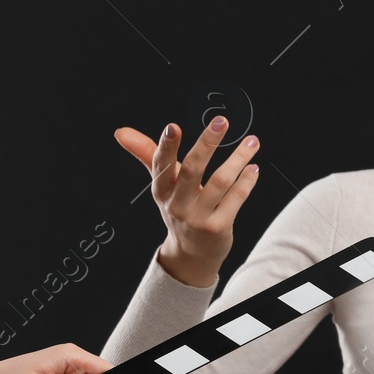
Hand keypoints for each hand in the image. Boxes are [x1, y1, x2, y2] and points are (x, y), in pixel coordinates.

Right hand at [115, 115, 260, 286]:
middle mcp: (177, 205)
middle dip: (207, 143)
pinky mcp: (218, 227)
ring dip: (238, 159)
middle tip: (222, 120)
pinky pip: (235, 199)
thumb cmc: (179, 208)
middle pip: (192, 169)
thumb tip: (120, 132)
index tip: (172, 126)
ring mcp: (198, 218)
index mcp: (161, 191)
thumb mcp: (162, 185)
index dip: (166, 147)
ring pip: (220, 182)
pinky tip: (253, 167)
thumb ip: (146, 154)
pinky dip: (246, 181)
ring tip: (252, 141)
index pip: (161, 165)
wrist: (192, 253)